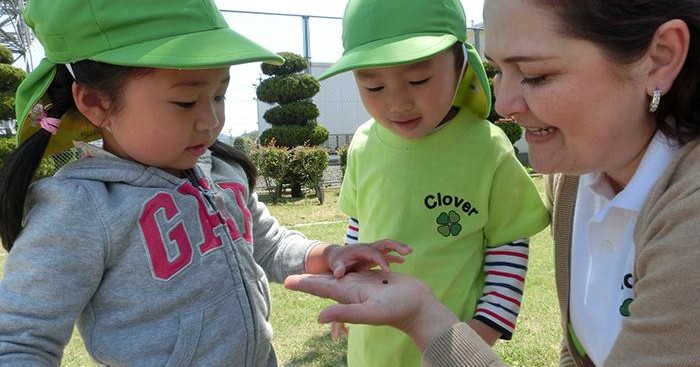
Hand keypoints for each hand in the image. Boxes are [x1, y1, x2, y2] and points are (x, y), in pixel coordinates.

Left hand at [284, 270, 458, 349]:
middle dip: (311, 279)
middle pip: (328, 282)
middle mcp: (354, 289)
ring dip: (331, 270)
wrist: (421, 307)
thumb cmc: (398, 310)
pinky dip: (356, 264)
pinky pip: (362, 269)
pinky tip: (351, 262)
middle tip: (294, 277)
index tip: (286, 282)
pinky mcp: (378, 278)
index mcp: (348, 294)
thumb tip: (318, 317)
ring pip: (344, 274)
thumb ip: (345, 313)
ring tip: (316, 269)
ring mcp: (366, 284)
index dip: (304, 285)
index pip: (321, 289)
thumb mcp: (370, 312)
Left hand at [324, 239, 412, 277]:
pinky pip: (387, 254)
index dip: (381, 261)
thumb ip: (338, 268)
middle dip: (396, 246)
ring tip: (410, 251)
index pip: (374, 254)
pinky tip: (403, 261)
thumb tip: (338, 274)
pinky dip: (395, 256)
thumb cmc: (337, 261)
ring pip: (388, 246)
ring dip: (399, 247)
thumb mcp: (336, 264)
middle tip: (408, 250)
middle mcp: (369, 248)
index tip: (389, 271)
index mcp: (361, 250)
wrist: (337, 256)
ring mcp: (372, 251)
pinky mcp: (374, 255)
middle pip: (384, 243)